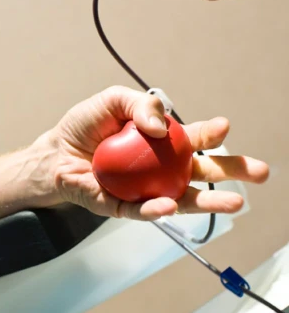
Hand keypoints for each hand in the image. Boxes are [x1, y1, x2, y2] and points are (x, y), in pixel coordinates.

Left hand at [45, 86, 268, 220]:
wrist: (52, 152)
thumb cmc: (83, 127)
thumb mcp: (111, 101)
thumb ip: (138, 105)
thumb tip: (162, 126)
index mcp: (160, 142)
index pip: (193, 138)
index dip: (210, 133)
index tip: (224, 127)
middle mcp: (158, 168)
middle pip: (200, 171)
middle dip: (232, 172)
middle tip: (261, 172)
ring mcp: (142, 190)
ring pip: (181, 199)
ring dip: (207, 202)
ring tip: (235, 203)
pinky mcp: (120, 207)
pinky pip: (140, 211)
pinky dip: (155, 209)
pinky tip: (170, 205)